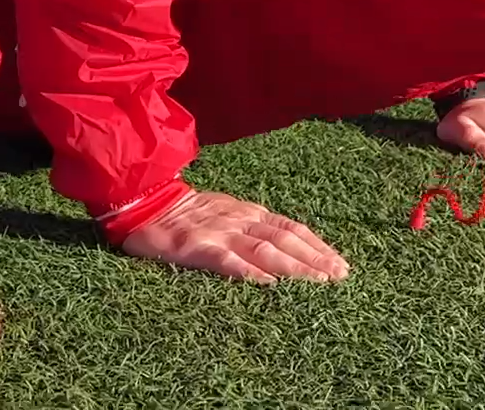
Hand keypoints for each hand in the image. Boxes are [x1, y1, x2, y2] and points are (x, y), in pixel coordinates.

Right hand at [119, 190, 349, 285]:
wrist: (143, 201)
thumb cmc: (183, 213)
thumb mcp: (223, 213)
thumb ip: (250, 228)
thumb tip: (284, 249)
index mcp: (247, 213)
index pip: (291, 228)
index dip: (317, 246)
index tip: (340, 264)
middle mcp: (239, 220)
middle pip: (286, 239)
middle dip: (316, 259)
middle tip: (341, 277)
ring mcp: (218, 233)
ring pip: (265, 250)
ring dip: (295, 267)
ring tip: (319, 283)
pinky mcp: (195, 246)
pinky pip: (226, 260)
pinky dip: (249, 271)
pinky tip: (268, 284)